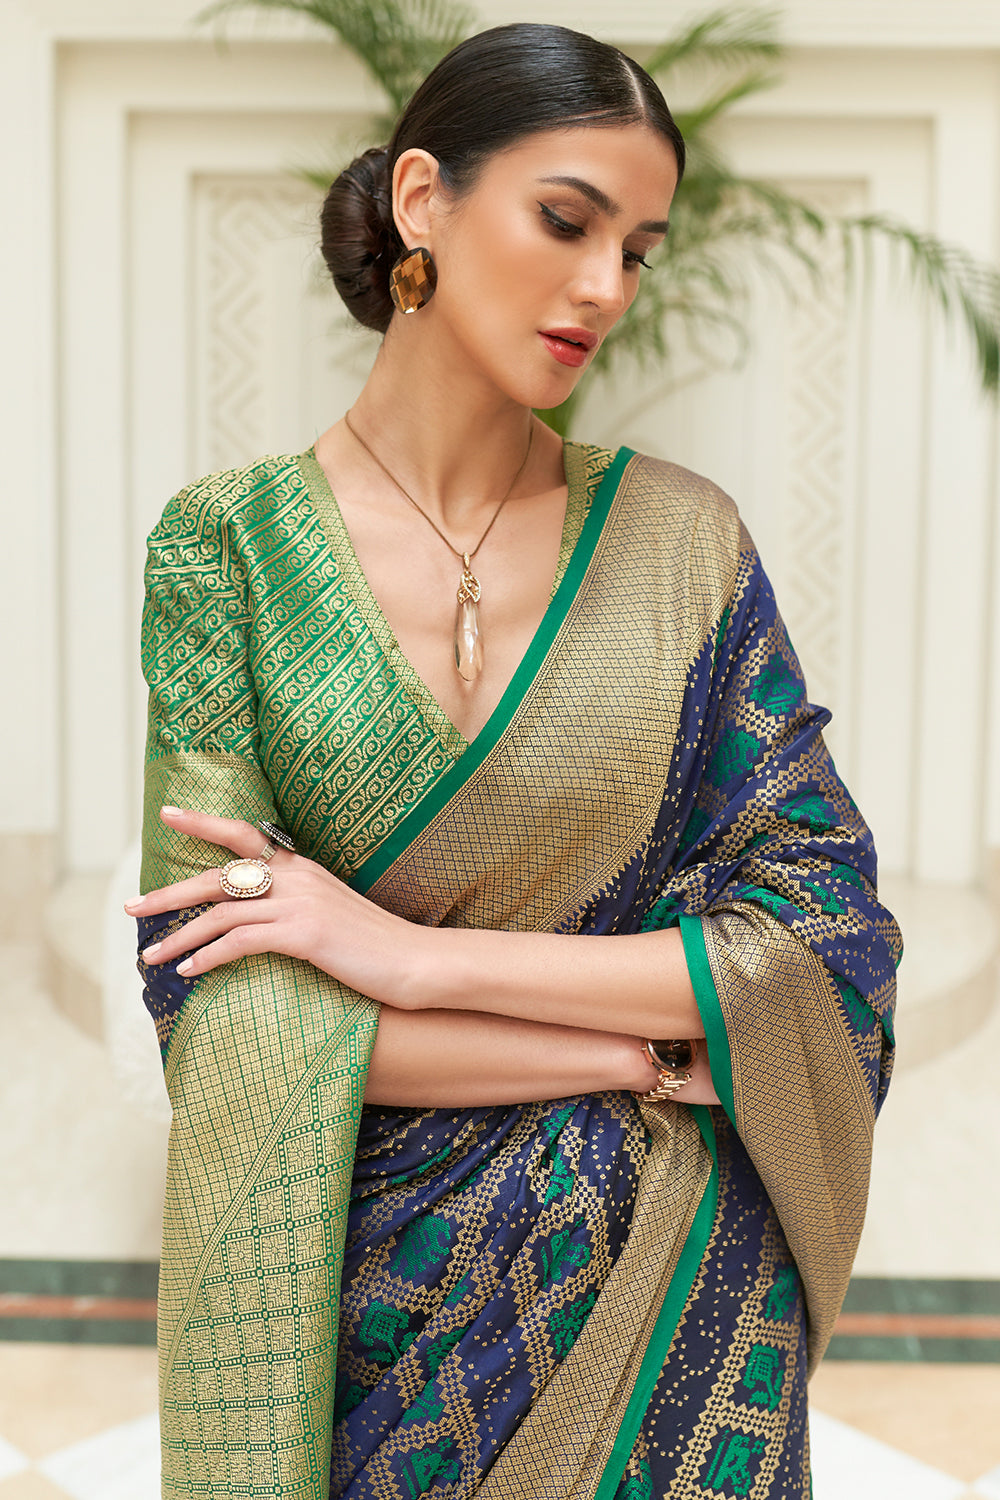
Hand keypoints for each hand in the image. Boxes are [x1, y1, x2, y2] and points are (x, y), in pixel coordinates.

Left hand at [124, 806, 420, 1000]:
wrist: (416, 961)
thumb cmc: (376, 946)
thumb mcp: (333, 915)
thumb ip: (297, 906)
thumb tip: (259, 919)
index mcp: (303, 868)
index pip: (245, 835)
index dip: (204, 821)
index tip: (167, 813)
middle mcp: (298, 878)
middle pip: (217, 876)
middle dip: (168, 892)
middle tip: (131, 906)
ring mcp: (300, 904)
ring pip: (221, 913)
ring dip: (179, 936)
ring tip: (151, 956)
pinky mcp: (304, 933)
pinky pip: (240, 942)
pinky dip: (208, 957)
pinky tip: (190, 972)